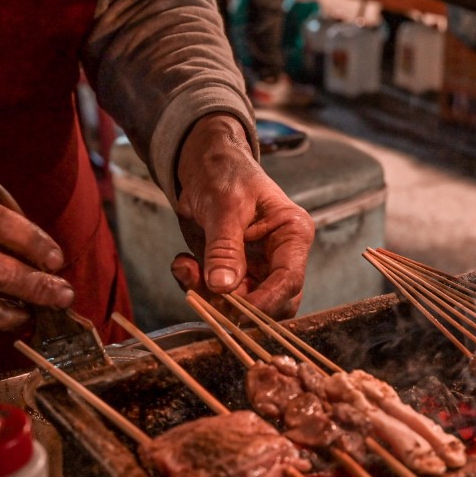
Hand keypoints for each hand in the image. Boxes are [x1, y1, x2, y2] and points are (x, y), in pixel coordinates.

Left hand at [171, 113, 313, 318]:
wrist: (203, 165)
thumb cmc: (224, 173)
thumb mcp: (224, 206)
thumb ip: (225, 247)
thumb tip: (224, 287)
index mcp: (292, 235)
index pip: (289, 279)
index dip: (266, 301)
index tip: (236, 310)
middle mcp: (280, 257)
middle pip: (272, 301)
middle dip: (236, 303)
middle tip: (203, 289)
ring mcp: (258, 268)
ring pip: (242, 304)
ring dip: (209, 295)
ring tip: (185, 267)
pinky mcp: (234, 273)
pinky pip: (218, 296)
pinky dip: (196, 287)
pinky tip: (183, 264)